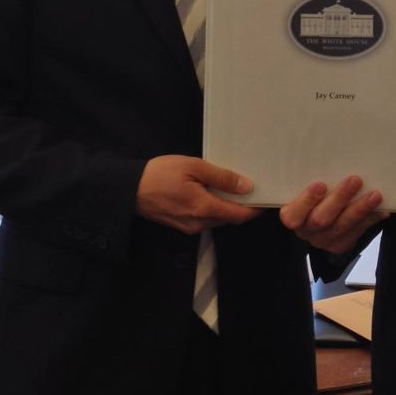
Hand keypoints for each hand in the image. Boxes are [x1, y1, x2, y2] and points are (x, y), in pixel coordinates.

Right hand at [136, 155, 257, 233]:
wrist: (128, 190)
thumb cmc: (160, 174)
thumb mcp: (193, 167)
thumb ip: (222, 177)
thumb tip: (248, 186)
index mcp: (205, 208)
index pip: (240, 216)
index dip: (256, 209)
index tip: (267, 196)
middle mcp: (200, 223)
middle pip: (231, 219)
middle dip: (244, 207)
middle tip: (253, 187)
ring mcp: (190, 227)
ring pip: (218, 220)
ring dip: (228, 207)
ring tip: (234, 187)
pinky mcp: (182, 226)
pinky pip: (206, 219)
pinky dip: (214, 208)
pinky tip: (213, 192)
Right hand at [280, 174, 384, 254]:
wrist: (321, 214)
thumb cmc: (313, 194)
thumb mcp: (304, 186)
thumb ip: (307, 178)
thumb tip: (316, 155)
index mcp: (292, 216)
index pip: (293, 215)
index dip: (306, 201)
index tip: (320, 184)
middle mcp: (306, 231)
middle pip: (322, 219)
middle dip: (340, 199)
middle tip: (355, 179)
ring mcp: (324, 241)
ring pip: (343, 226)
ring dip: (360, 209)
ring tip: (376, 194)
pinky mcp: (340, 245)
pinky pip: (357, 233)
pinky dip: (370, 220)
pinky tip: (382, 210)